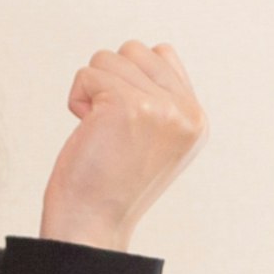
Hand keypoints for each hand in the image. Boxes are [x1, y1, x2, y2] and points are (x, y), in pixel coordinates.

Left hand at [38, 40, 202, 251]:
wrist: (92, 223)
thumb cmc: (110, 183)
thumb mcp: (156, 141)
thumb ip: (163, 100)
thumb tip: (149, 52)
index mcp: (196, 119)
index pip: (162, 54)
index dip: (129, 77)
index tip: (123, 120)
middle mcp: (185, 111)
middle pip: (134, 50)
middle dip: (109, 79)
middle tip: (108, 125)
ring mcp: (159, 107)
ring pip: (108, 59)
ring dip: (92, 90)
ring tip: (98, 129)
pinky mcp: (127, 105)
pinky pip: (87, 75)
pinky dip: (77, 99)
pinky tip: (86, 131)